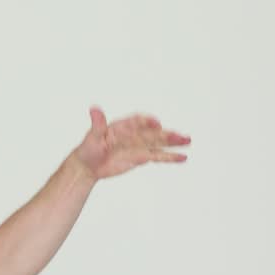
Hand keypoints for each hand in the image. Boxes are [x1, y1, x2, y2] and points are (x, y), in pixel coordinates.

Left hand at [72, 105, 190, 180]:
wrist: (88, 166)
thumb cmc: (87, 149)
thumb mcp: (92, 137)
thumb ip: (97, 124)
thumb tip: (94, 109)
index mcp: (121, 126)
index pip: (136, 121)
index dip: (146, 121)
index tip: (156, 123)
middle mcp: (133, 134)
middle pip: (152, 133)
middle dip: (166, 134)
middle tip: (180, 135)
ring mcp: (138, 145)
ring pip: (158, 143)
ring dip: (172, 142)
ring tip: (187, 141)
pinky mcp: (141, 157)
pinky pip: (157, 156)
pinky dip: (169, 157)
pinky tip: (182, 157)